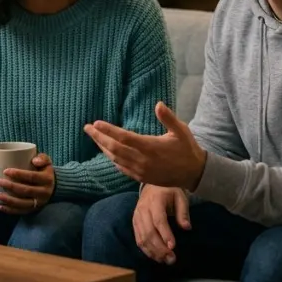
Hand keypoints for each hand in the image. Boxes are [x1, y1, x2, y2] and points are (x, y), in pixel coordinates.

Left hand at [0, 153, 54, 215]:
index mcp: (47, 179)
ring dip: (9, 200)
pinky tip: (0, 206)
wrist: (53, 187)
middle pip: (26, 190)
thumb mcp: (46, 162)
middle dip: (11, 186)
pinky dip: (10, 210)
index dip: (19, 174)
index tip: (6, 171)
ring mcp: (39, 203)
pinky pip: (22, 212)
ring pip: (23, 203)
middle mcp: (44, 192)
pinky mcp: (34, 209)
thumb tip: (34, 160)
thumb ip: (42, 158)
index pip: (32, 177)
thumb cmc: (44, 171)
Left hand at [84, 102, 206, 189]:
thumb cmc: (187, 149)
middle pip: (114, 148)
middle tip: (87, 128)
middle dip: (98, 138)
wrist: (194, 174)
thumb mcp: (181, 131)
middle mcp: (143, 160)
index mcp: (150, 147)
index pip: (124, 137)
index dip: (108, 130)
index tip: (96, 123)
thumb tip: (158, 104)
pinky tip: (107, 152)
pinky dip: (112, 159)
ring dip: (102, 148)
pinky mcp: (141, 178)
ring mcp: (141, 171)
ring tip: (94, 137)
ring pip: (115, 159)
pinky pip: (121, 168)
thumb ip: (169, 118)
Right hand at [134, 185, 191, 264]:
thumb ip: (183, 212)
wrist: (153, 184)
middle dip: (160, 248)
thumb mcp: (180, 197)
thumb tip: (187, 227)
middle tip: (171, 259)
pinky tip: (156, 257)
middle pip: (149, 232)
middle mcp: (143, 209)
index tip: (173, 246)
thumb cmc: (169, 191)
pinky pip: (138, 239)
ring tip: (165, 261)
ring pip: (142, 238)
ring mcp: (137, 217)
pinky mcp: (134, 223)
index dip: (165, 234)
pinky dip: (146, 250)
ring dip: (153, 252)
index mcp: (155, 201)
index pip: (159, 220)